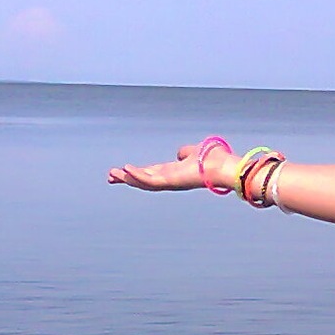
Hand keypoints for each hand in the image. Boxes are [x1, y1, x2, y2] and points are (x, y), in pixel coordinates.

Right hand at [107, 141, 227, 190]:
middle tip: (110, 176)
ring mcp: (170, 182)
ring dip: (128, 179)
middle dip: (127, 178)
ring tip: (112, 174)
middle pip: (143, 180)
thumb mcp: (194, 152)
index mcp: (174, 172)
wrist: (224, 167)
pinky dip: (138, 175)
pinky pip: (150, 180)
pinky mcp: (171, 181)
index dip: (136, 172)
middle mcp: (170, 179)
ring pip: (144, 183)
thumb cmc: (214, 160)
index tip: (123, 170)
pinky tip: (126, 169)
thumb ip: (185, 153)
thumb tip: (180, 154)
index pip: (151, 173)